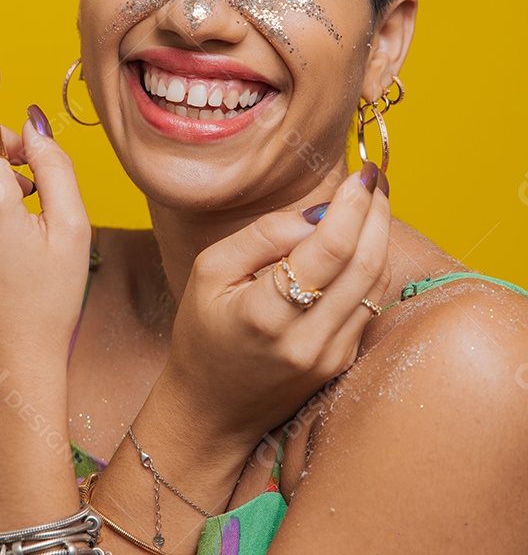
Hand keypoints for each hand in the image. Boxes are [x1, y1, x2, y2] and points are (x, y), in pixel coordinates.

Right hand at [156, 165, 390, 451]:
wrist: (211, 410)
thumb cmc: (203, 333)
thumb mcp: (210, 270)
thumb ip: (264, 235)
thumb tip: (319, 213)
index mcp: (268, 314)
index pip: (329, 249)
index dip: (351, 206)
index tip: (360, 175)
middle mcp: (309, 340)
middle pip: (366, 264)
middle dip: (376, 213)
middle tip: (373, 178)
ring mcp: (331, 356)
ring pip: (376, 283)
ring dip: (381, 236)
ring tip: (372, 200)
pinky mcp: (343, 361)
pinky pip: (369, 302)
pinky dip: (372, 263)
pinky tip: (362, 239)